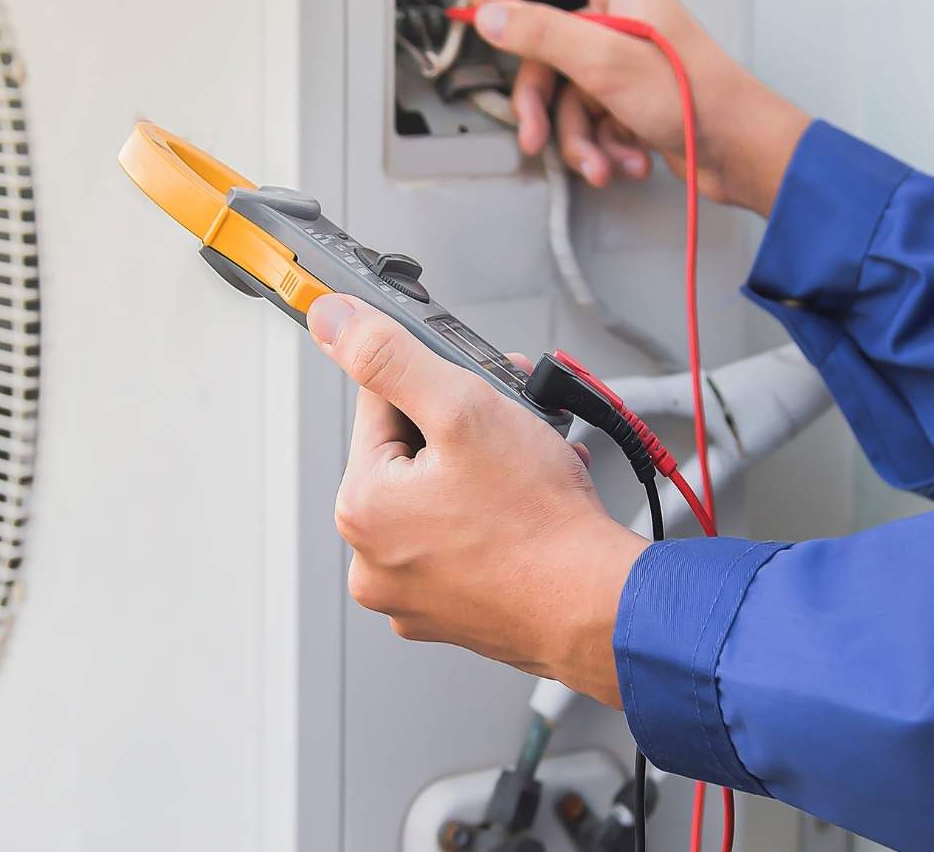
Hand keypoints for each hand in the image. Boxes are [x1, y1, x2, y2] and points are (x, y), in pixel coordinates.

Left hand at [307, 293, 645, 705]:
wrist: (601, 608)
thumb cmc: (540, 523)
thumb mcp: (462, 408)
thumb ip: (390, 357)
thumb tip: (332, 320)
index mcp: (360, 508)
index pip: (381, 407)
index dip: (436, 386)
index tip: (478, 390)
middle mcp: (373, 560)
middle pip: (411, 455)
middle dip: (466, 429)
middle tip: (515, 425)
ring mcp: (413, 594)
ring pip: (442, 498)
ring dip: (486, 470)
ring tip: (532, 467)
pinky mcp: (452, 614)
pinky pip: (463, 543)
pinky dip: (494, 519)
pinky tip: (531, 507)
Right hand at [470, 0, 809, 215]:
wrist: (739, 151)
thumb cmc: (697, 97)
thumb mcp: (604, 61)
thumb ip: (541, 33)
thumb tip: (492, 15)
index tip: (487, 11)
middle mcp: (619, 15)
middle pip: (545, 42)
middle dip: (541, 99)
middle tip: (534, 128)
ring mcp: (621, 58)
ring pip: (564, 91)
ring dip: (576, 136)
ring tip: (597, 160)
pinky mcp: (626, 96)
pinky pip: (587, 117)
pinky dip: (599, 145)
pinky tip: (621, 160)